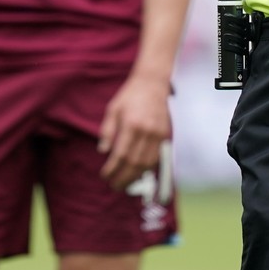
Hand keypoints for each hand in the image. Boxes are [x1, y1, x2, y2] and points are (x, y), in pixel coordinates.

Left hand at [98, 72, 171, 190]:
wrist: (152, 83)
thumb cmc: (129, 96)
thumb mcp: (112, 109)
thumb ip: (107, 131)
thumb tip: (103, 151)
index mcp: (131, 124)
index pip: (120, 154)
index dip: (112, 168)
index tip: (105, 175)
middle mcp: (146, 131)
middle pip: (134, 163)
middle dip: (123, 177)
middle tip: (113, 186)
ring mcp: (158, 134)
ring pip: (147, 163)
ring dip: (135, 176)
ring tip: (125, 183)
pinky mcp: (165, 135)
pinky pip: (156, 157)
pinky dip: (146, 168)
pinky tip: (138, 173)